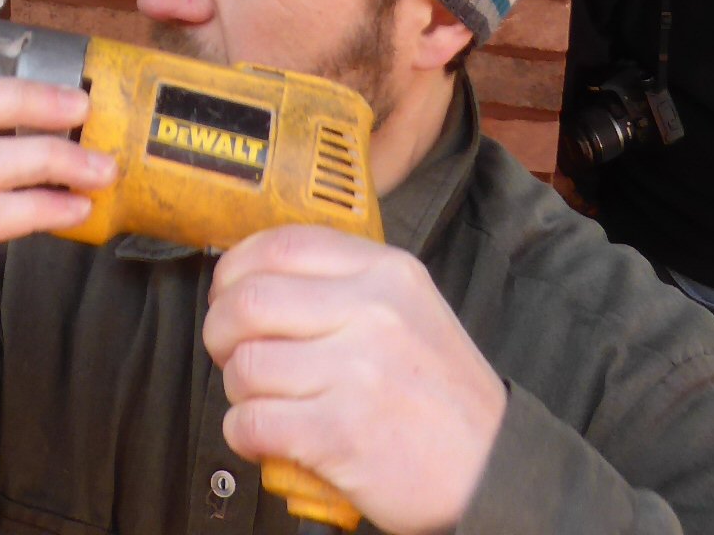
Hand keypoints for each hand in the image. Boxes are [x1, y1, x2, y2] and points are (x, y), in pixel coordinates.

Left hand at [204, 227, 506, 534]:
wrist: (493, 469)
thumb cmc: (441, 393)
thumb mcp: (410, 307)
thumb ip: (344, 282)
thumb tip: (256, 276)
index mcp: (386, 272)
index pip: (281, 244)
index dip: (235, 268)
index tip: (227, 291)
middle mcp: (372, 313)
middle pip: (248, 302)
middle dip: (219, 330)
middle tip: (229, 350)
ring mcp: (356, 373)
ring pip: (244, 366)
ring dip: (235, 389)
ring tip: (260, 400)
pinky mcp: (340, 434)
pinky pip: (251, 422)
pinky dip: (241, 432)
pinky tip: (260, 435)